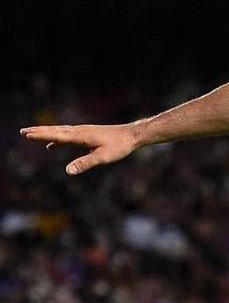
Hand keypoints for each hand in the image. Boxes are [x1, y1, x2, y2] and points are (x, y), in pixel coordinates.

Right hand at [20, 123, 139, 174]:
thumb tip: (67, 171)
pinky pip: (68, 136)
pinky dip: (57, 138)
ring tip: (32, 134)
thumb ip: (85, 164)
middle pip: (55, 131)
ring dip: (46, 133)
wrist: (132, 135)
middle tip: (22, 131)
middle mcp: (80, 131)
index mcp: (81, 136)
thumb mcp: (102, 157)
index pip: (57, 135)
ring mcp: (84, 132)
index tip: (27, 134)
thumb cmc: (119, 146)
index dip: (41, 135)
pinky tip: (53, 144)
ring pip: (60, 132)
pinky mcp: (88, 135)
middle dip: (39, 131)